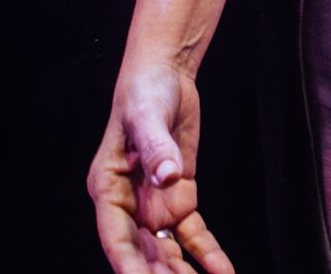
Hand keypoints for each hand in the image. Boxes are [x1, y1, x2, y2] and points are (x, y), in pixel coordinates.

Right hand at [90, 63, 231, 273]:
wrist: (166, 76)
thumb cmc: (145, 92)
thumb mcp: (147, 115)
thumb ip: (157, 147)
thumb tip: (168, 177)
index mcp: (108, 187)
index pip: (116, 238)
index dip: (130, 267)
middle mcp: (128, 204)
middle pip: (142, 253)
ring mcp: (153, 204)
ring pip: (166, 252)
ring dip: (182, 273)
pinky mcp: (178, 198)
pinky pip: (193, 235)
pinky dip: (207, 255)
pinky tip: (222, 271)